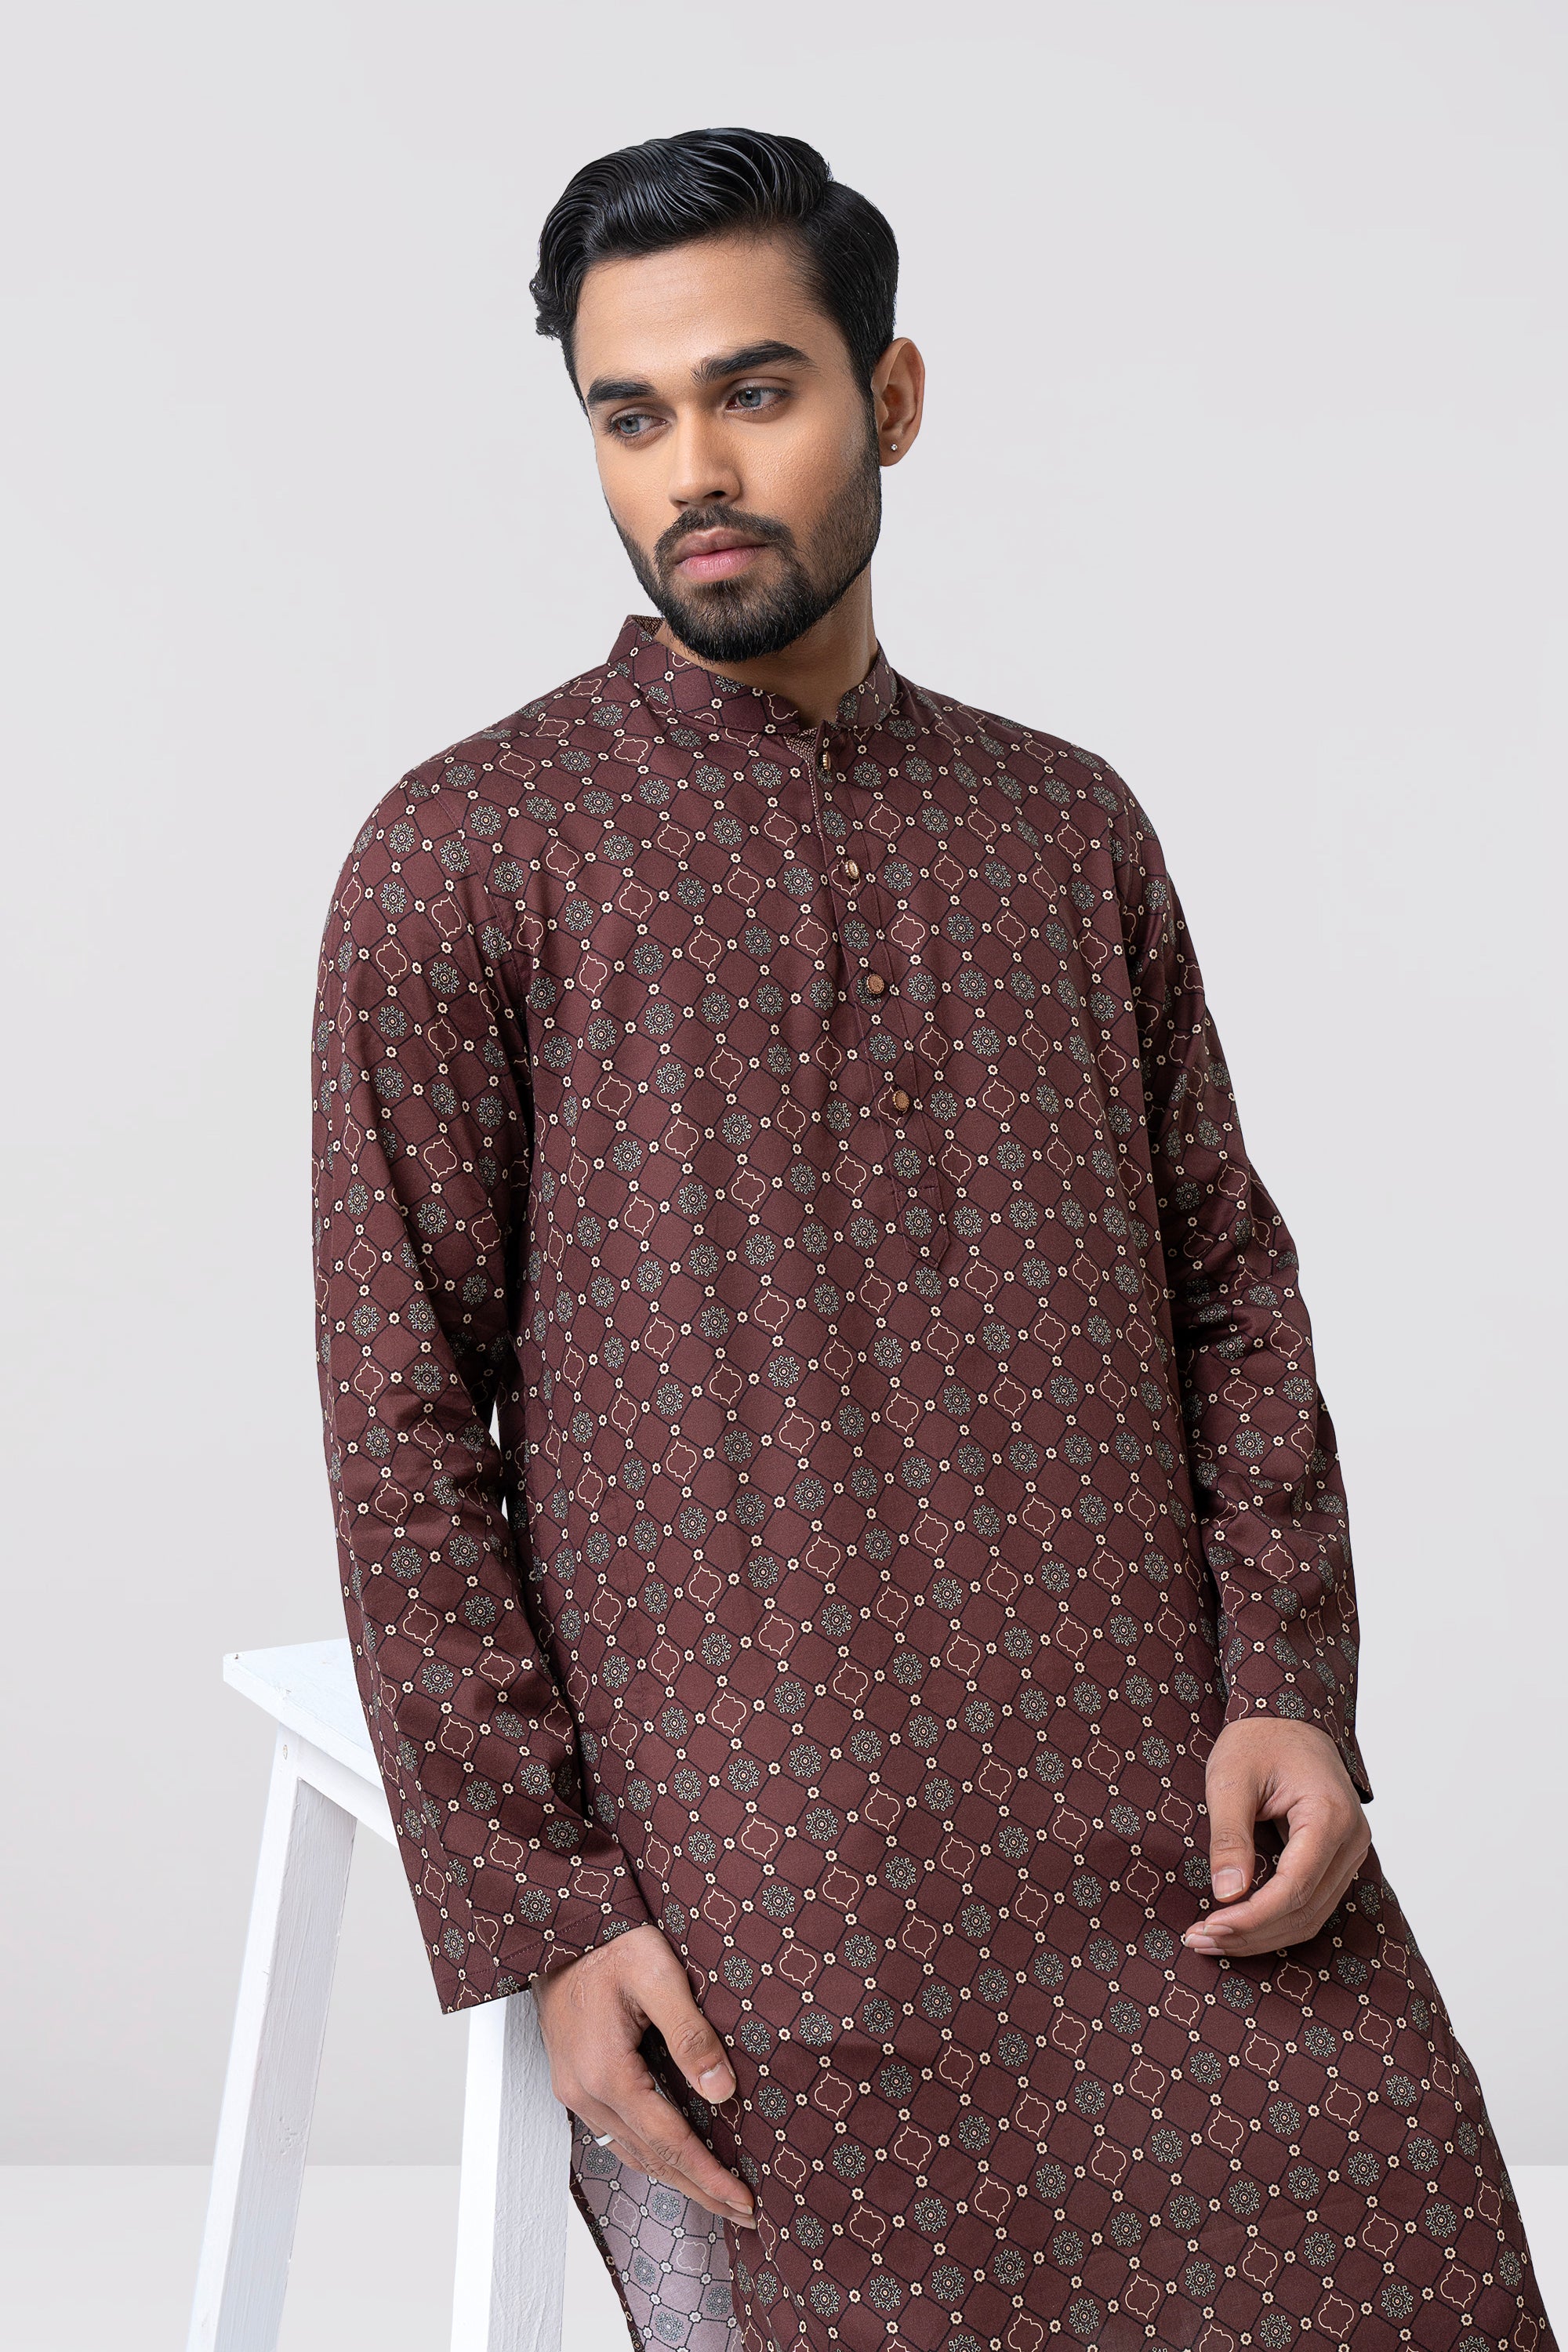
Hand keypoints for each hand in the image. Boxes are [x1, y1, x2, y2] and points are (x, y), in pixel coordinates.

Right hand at [533, 1922, 754, 2228]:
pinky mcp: (574, 2082)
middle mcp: (584, 2091)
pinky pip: (617, 2134)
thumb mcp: (658, 1974)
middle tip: (745, 2214)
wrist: (561, 1929)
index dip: (709, 2174)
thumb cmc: (612, 1943)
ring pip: (632, 2152)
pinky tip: (673, 2161)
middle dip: (701, 2189)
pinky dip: (650, 2156)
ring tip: (718, 2197)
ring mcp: (574, 2090)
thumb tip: (723, 2093)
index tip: (746, 2200)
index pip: (669, 2141)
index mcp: (606, 2071)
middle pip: (651, 2158)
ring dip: (677, 2178)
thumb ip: (691, 2034)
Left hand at [1183, 1717, 1369, 1959]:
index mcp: (1330, 1815)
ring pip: (1311, 1915)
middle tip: (1200, 1939)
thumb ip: (1229, 1836)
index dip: (1253, 1916)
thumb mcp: (1230, 1779)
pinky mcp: (1337, 1860)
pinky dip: (1275, 1920)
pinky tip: (1238, 1925)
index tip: (1211, 1925)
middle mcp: (1351, 1840)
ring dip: (1262, 1934)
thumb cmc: (1258, 1741)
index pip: (1296, 1887)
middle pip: (1306, 1910)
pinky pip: (1311, 1903)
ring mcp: (1350, 1852)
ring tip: (1212, 1938)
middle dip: (1252, 1933)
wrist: (1286, 1719)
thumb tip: (1227, 1895)